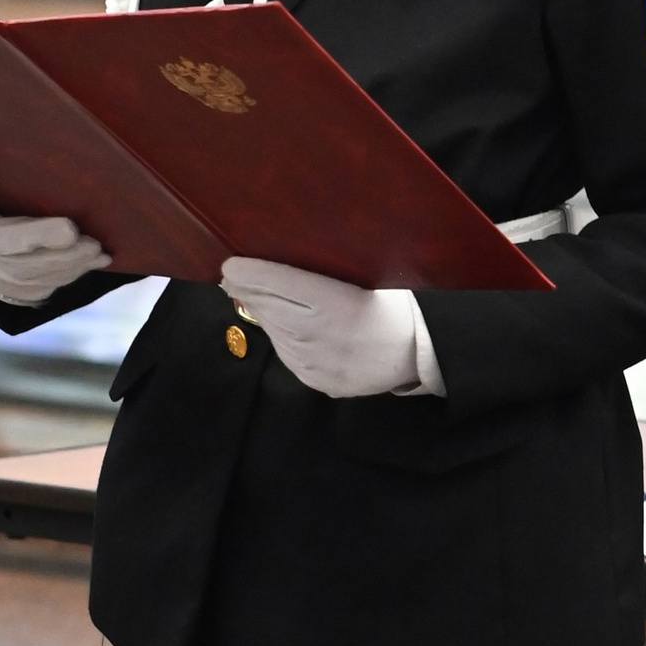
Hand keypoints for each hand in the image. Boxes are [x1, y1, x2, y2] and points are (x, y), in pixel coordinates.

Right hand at [0, 164, 111, 303]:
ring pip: (47, 278)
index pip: (5, 236)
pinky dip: (76, 273)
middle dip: (67, 255)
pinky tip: (96, 261)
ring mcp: (9, 285)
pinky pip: (54, 285)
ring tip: (98, 251)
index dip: (39, 234)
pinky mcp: (25, 295)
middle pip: (33, 264)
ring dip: (76, 265)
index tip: (70, 228)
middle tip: (94, 243)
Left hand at [221, 259, 436, 399]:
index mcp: (333, 300)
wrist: (417, 352)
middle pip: (268, 306)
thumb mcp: (363, 278)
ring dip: (265, 313)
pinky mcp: (316, 380)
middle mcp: (318, 333)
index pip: (276, 281)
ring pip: (274, 331)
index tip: (229, 264)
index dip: (247, 272)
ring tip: (258, 298)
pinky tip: (286, 326)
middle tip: (233, 277)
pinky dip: (282, 338)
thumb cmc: (391, 305)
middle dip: (247, 290)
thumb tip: (275, 266)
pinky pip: (287, 354)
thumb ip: (321, 274)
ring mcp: (315, 361)